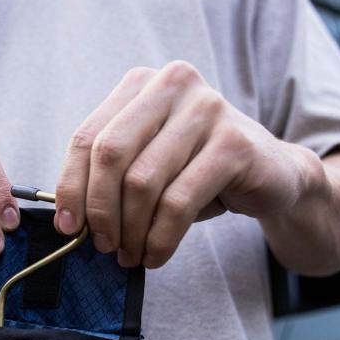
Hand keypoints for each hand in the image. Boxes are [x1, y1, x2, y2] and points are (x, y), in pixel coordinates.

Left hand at [55, 61, 323, 268]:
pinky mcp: (233, 143)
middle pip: (111, 154)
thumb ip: (109, 174)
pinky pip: (179, 201)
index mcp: (141, 84)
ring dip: (131, 231)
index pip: (88, 137)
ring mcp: (206, 109)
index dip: (71, 186)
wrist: (273, 174)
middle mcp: (172, 84)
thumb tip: (67, 219)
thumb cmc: (197, 170)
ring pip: (143, 181)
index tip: (68, 227)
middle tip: (103, 246)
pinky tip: (156, 254)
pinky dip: (160, 238)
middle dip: (100, 210)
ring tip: (131, 256)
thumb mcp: (147, 162)